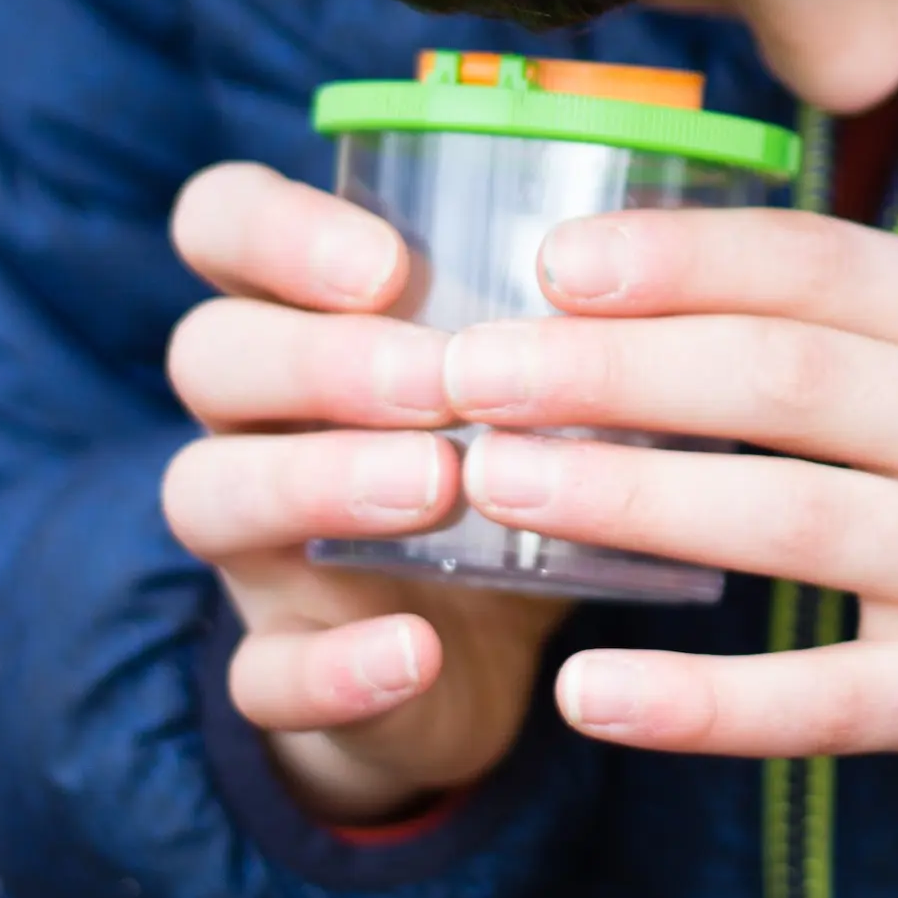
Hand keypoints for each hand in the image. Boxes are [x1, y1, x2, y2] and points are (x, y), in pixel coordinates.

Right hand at [163, 163, 566, 824]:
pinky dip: (332, 666)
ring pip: (206, 496)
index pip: (220, 222)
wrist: (475, 654)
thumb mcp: (528, 367)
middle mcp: (252, 418)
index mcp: (302, 313)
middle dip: (319, 358)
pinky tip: (413, 650)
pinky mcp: (282, 665)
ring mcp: (252, 548)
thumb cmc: (505, 455)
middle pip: (209, 354)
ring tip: (435, 487)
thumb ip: (560, 303)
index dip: (274, 229)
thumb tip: (691, 230)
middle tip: (441, 383)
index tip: (389, 263)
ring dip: (314, 483)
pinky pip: (259, 674)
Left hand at [446, 211, 897, 800]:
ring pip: (794, 525)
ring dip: (631, 501)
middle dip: (614, 372)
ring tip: (497, 483)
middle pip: (787, 382)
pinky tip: (588, 695)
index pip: (819, 263)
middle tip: (475, 375)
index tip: (550, 264)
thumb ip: (828, 311)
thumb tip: (602, 266)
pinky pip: (822, 704)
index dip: (679, 258)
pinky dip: (700, 703)